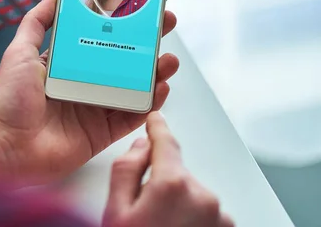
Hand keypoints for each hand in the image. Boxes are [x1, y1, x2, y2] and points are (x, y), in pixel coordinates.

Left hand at [0, 0, 178, 183]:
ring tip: (168, 59)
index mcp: (67, 64)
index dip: (121, 24)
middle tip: (164, 26)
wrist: (7, 147)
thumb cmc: (9, 101)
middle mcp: (84, 83)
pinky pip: (132, 116)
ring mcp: (95, 108)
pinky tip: (161, 88)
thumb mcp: (20, 52)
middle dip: (147, 44)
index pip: (101, 38)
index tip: (140, 8)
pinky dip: (150, 103)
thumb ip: (36, 23)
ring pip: (134, 87)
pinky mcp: (102, 132)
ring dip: (155, 72)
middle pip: (124, 60)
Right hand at [103, 113, 233, 226]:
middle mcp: (203, 197)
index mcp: (173, 185)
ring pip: (190, 194)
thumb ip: (126, 171)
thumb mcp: (116, 212)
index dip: (157, 128)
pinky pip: (204, 212)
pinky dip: (192, 218)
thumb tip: (140, 148)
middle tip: (143, 211)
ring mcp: (219, 216)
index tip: (155, 119)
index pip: (165, 143)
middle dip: (161, 183)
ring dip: (177, 204)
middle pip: (176, 173)